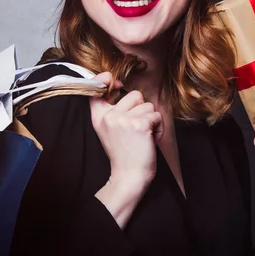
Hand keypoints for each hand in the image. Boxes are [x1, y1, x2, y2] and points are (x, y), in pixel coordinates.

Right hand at [89, 72, 162, 189]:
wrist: (129, 176)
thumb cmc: (124, 153)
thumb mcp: (110, 129)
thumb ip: (113, 109)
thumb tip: (121, 86)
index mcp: (99, 116)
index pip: (96, 88)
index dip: (104, 79)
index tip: (112, 81)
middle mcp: (109, 115)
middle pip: (135, 94)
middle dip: (141, 109)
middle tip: (136, 130)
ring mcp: (123, 119)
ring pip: (149, 106)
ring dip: (151, 120)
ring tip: (143, 136)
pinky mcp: (139, 124)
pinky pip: (157, 116)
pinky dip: (158, 128)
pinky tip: (149, 140)